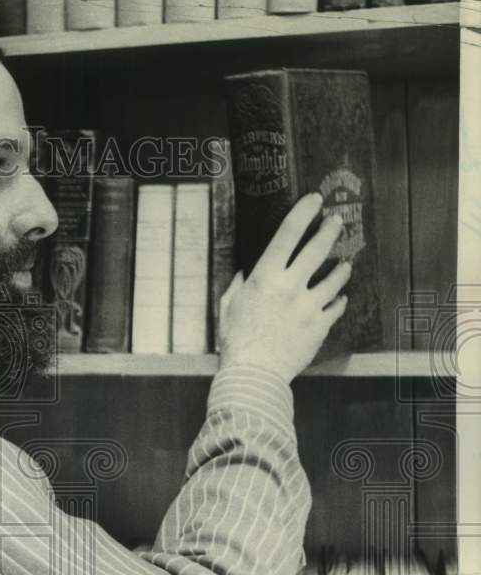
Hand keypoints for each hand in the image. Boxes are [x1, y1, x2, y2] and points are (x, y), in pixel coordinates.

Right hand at [218, 192, 351, 382]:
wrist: (255, 374)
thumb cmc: (235, 341)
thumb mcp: (228, 307)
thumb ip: (238, 286)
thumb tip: (245, 273)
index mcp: (265, 278)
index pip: (287, 235)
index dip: (302, 213)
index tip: (314, 200)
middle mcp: (291, 286)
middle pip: (318, 249)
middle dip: (329, 230)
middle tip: (337, 221)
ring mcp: (309, 306)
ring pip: (335, 278)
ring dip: (341, 269)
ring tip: (346, 264)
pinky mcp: (320, 325)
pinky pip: (336, 307)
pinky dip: (339, 300)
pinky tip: (340, 297)